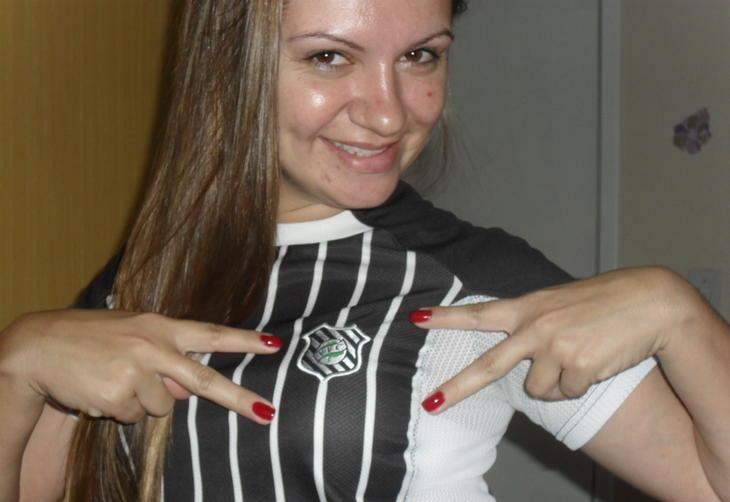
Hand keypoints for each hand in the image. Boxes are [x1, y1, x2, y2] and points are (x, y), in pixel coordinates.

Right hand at [0, 309, 282, 423]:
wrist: (39, 345)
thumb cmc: (91, 339)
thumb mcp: (133, 338)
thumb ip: (165, 359)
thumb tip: (188, 392)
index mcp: (161, 327)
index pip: (211, 333)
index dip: (244, 340)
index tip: (275, 344)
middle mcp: (153, 346)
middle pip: (204, 380)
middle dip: (239, 399)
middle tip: (267, 413)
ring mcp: (136, 371)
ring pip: (160, 407)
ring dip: (141, 402)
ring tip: (114, 380)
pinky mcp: (117, 394)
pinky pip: (133, 417)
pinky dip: (119, 411)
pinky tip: (101, 391)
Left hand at [410, 267, 700, 412]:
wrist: (650, 302)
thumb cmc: (604, 301)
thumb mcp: (560, 302)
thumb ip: (533, 321)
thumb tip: (519, 357)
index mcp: (528, 307)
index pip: (479, 313)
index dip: (446, 318)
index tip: (416, 319)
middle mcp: (535, 328)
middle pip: (489, 367)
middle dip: (458, 388)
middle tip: (431, 405)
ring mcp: (555, 349)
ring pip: (538, 389)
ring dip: (555, 381)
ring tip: (579, 355)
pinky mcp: (578, 369)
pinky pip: (566, 393)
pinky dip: (579, 385)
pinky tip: (595, 361)